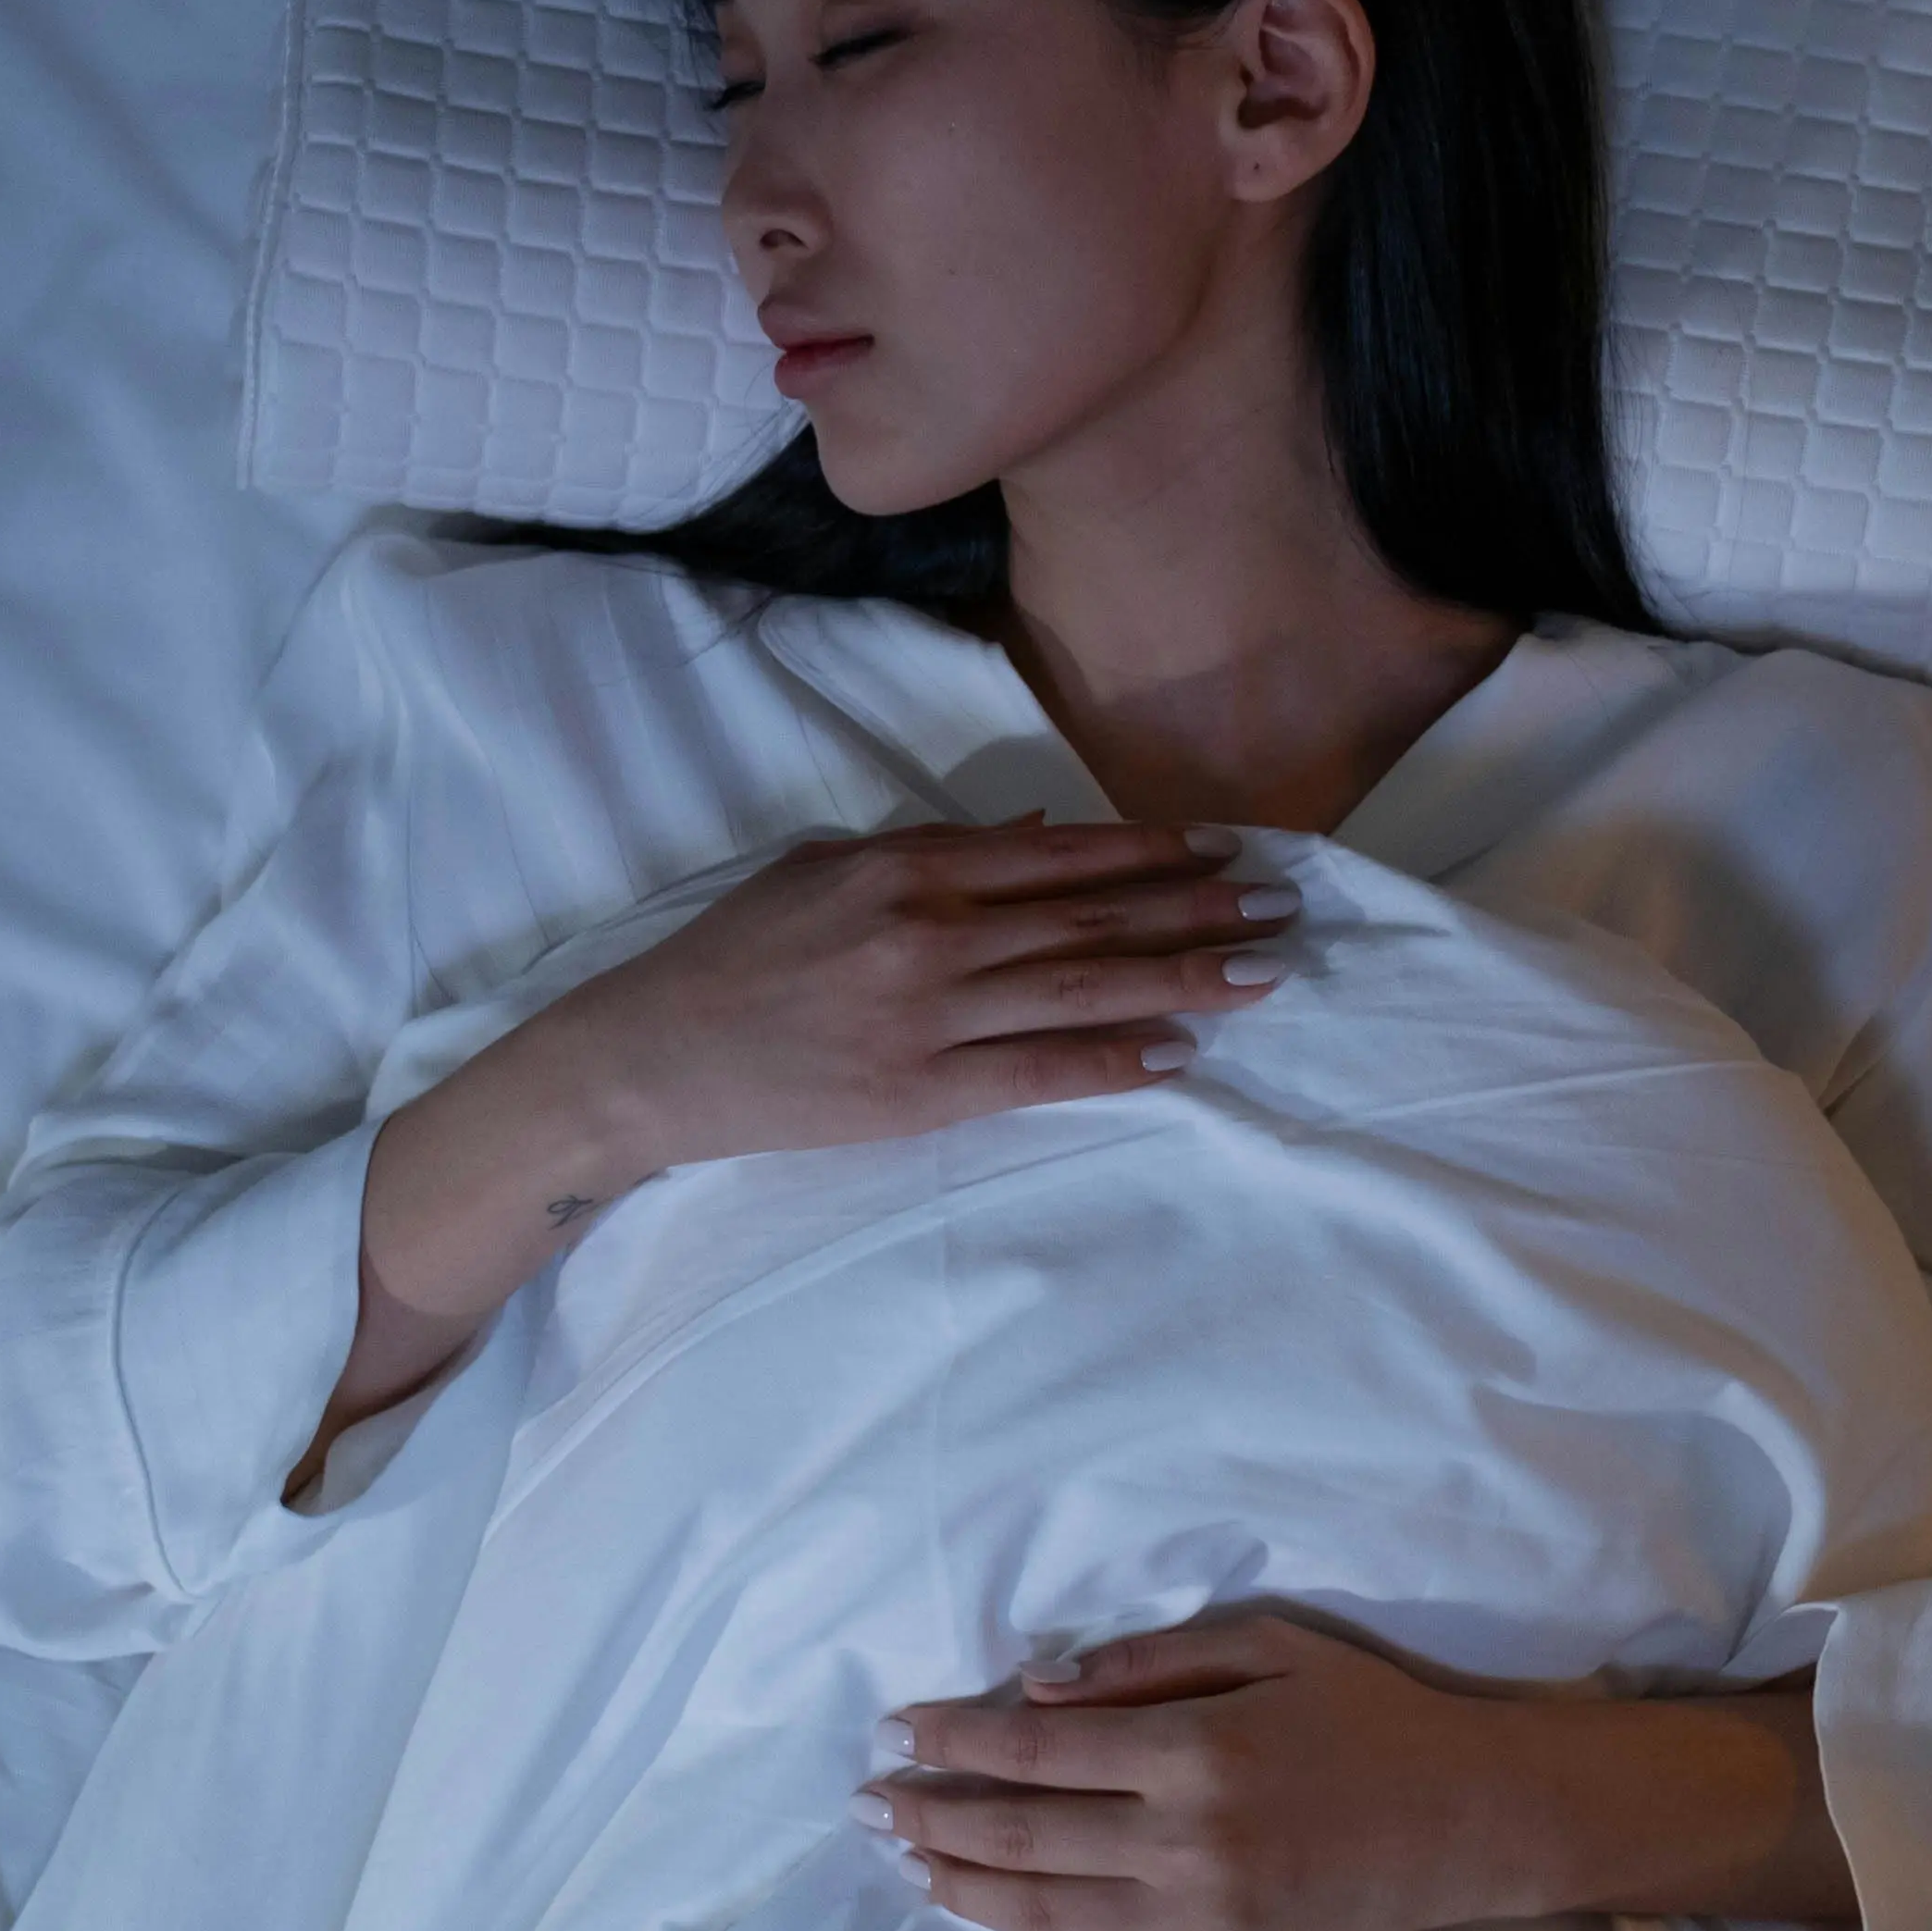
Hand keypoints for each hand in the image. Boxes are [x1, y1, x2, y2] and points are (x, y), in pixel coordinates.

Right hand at [296, 818, 1291, 1496]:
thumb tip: (1037, 838)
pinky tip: (1179, 1056)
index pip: (1057, 855)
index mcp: (904, 864)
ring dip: (1183, 981)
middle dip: (1196, 911)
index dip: (1150, 853)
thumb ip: (928, 849)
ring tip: (1262, 973)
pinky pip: (1039, 1075)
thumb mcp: (822, 867)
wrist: (651, 1057)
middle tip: (1280, 904)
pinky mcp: (918, 1093)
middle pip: (1090, 919)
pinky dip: (1115, 1065)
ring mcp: (926, 1015)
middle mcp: (927, 931)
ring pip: (1083, 991)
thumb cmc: (734, 956)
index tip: (1222, 848)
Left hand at [860, 1612, 1851, 1930]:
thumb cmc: (1374, 1714)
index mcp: (1195, 1751)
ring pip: (1046, 1914)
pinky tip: (999, 1922)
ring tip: (913, 1863)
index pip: (1034, 1751)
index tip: (897, 1728)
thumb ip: (1149, 1665)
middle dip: (931, 1818)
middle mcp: (1186, 1843)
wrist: (1475, 1818)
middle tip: (870, 1804)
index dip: (952, 1741)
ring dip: (965, 1889)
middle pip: (1020, 1838)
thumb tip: (1040, 1687)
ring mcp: (1202, 1918)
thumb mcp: (1270, 1647)